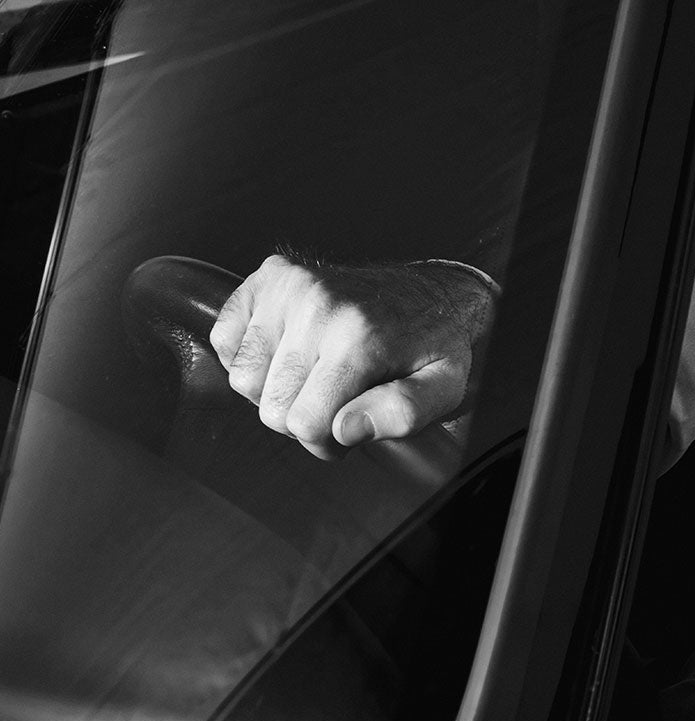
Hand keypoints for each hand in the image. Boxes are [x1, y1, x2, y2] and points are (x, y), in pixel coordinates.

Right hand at [209, 252, 495, 459]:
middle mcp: (318, 305)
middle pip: (272, 407)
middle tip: (336, 402)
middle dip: (302, 419)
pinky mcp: (267, 278)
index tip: (349, 427)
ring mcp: (288, 287)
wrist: (429, 293)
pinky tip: (290, 354)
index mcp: (360, 337)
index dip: (326, 441)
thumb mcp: (444, 389)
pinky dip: (251, 358)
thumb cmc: (432, 346)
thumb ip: (403, 414)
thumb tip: (345, 429)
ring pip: (243, 379)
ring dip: (275, 390)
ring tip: (315, 377)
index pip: (305, 424)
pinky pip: (225, 341)